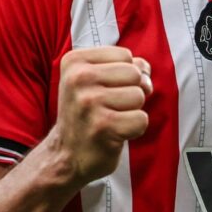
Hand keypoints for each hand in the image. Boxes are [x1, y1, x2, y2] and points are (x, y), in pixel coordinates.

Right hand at [49, 46, 151, 186]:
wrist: (65, 156)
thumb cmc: (85, 115)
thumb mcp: (93, 81)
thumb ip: (122, 66)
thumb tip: (145, 67)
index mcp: (74, 61)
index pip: (126, 55)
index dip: (126, 74)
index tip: (107, 89)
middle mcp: (79, 78)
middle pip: (134, 74)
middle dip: (131, 91)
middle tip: (111, 107)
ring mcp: (89, 102)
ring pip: (139, 95)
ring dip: (132, 111)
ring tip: (112, 120)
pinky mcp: (103, 126)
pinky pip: (141, 119)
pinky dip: (135, 129)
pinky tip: (115, 133)